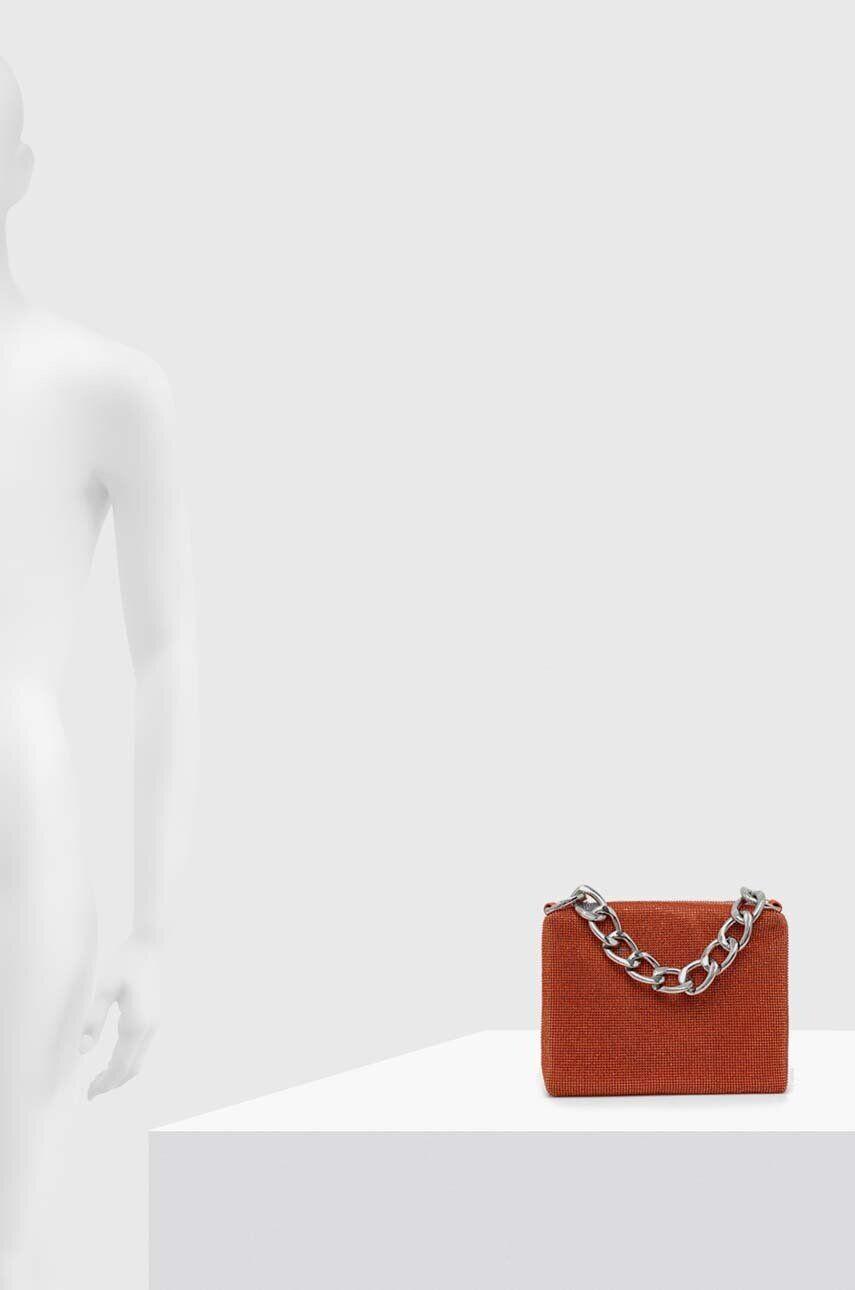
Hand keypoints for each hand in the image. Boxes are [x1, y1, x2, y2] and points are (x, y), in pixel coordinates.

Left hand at [79, 934, 162, 1099]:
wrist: (152, 945)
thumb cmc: (126, 963)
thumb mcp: (105, 987)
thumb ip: (94, 1019)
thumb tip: (83, 1051)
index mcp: (137, 1024)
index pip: (121, 1066)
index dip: (105, 1083)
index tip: (89, 1094)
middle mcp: (150, 1028)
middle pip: (133, 1069)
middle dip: (113, 1083)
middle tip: (91, 1091)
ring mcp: (156, 1024)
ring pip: (140, 1061)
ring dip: (121, 1074)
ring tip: (100, 1078)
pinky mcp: (156, 1018)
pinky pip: (143, 1050)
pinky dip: (129, 1062)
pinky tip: (116, 1058)